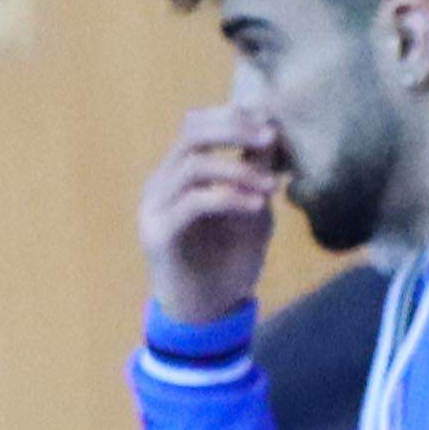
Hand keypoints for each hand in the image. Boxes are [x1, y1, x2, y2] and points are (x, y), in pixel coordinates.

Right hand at [141, 99, 285, 333]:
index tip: (273, 125)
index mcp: (179, 174)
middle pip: (190, 135)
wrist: (209, 313)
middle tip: (270, 138)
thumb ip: (256, 172)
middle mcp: (161, 185)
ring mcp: (154, 209)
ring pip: (192, 166)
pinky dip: (229, 198)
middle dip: (234, 129)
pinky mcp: (158, 235)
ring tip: (270, 186)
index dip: (234, 116)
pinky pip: (193, 203)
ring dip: (238, 170)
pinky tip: (256, 205)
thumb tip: (272, 131)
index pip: (197, 126)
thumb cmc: (229, 260)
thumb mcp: (253, 207)